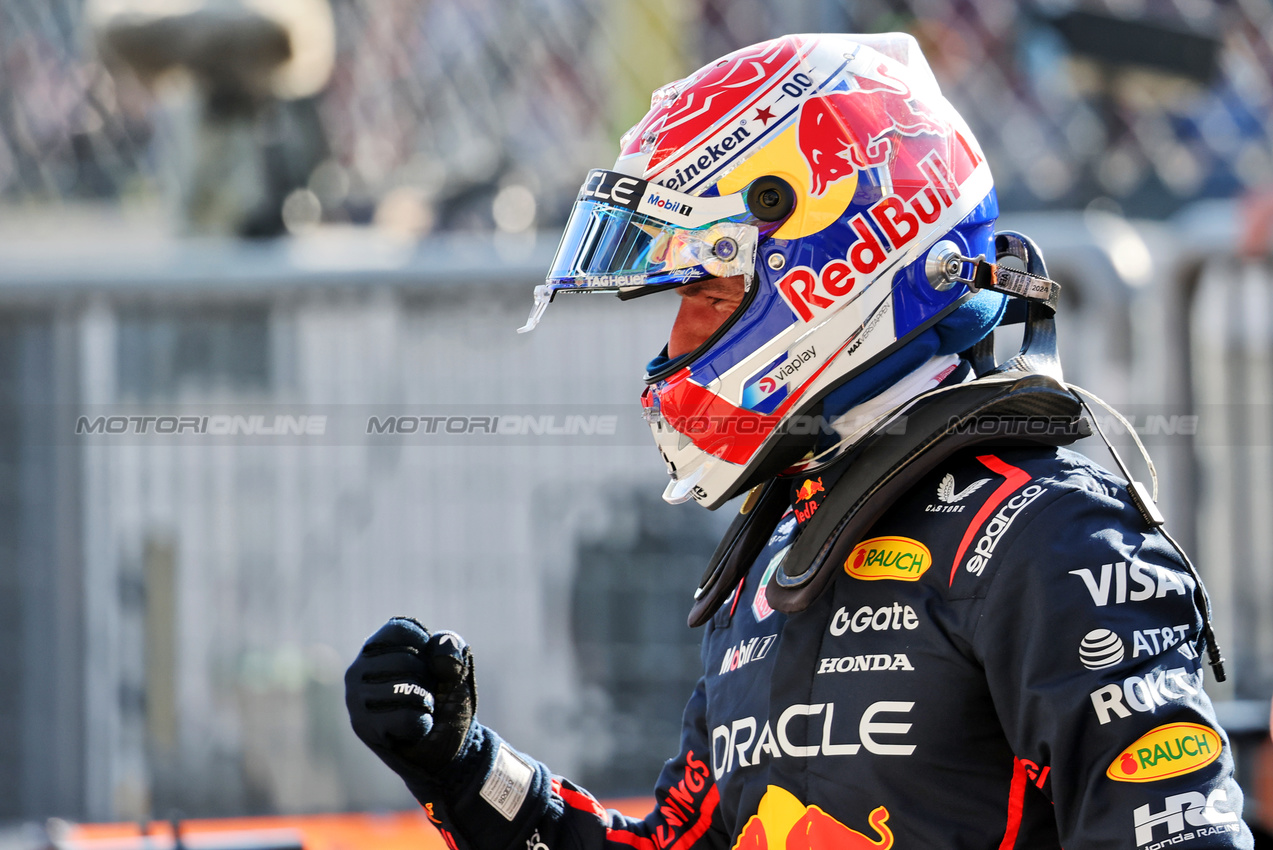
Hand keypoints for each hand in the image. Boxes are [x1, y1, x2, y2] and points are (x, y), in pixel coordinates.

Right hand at [345, 617, 476, 781]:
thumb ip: (452, 650)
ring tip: (419, 711)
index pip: (403, 629)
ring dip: (427, 704)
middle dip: (429, 681)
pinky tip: (415, 730)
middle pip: (406, 660)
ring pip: (406, 689)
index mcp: (377, 647)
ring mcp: (355, 698)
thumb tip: (440, 645)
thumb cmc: (447, 701)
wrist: (448, 749)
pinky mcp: (363, 727)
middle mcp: (358, 669)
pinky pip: (406, 717)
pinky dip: (423, 724)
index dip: (428, 650)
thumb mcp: (458, 670)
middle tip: (425, 696)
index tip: (430, 668)